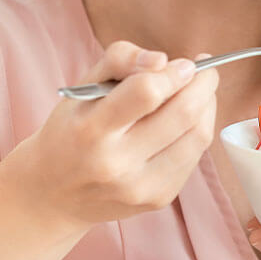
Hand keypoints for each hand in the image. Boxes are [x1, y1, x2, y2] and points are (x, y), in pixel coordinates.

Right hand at [2, 40, 219, 233]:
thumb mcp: (82, 88)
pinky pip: (195, 158)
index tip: (184, 63)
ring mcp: (140, 187)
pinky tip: (187, 122)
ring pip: (197, 137)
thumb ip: (120, 59)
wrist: (53, 194)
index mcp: (91, 130)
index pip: (146, 93)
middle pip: (182, 114)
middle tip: (205, 71)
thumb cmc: (72, 130)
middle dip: (204, 85)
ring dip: (208, 107)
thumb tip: (163, 60)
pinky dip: (198, 132)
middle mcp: (116, 164)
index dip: (173, 73)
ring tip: (201, 93)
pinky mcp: (158, 199)